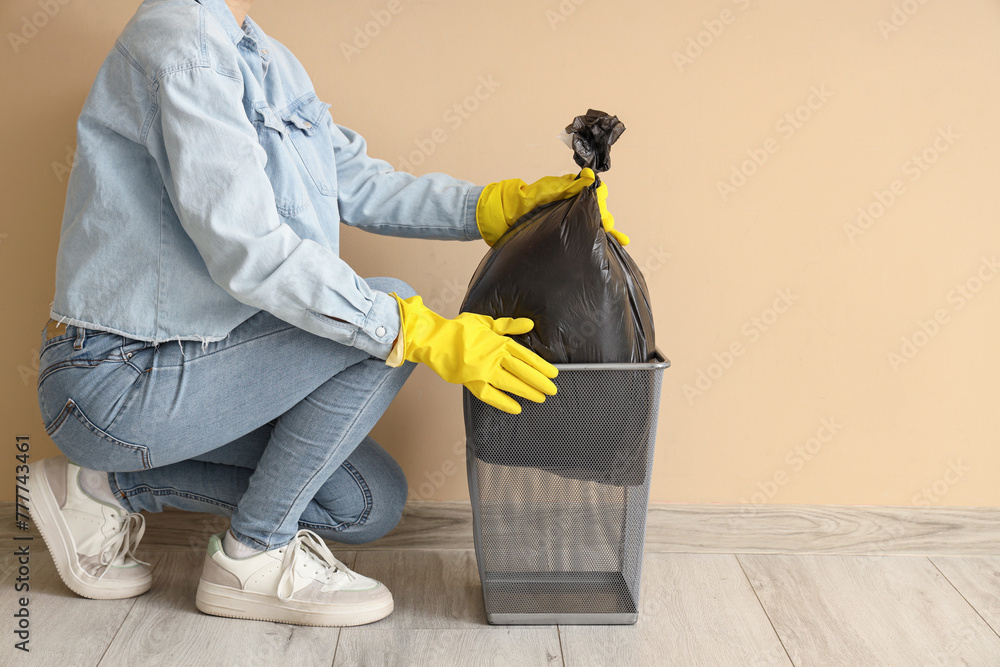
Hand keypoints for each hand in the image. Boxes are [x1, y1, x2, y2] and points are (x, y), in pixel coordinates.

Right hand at [389, 293, 557, 413]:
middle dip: (540, 382)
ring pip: (511, 384)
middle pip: (523, 371)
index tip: (553, 374)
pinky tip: (516, 409)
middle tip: (552, 390)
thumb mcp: (486, 321)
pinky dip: (504, 403)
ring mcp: (484, 371)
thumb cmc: (460, 329)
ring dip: (527, 392)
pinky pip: (491, 396)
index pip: (527, 356)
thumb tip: (529, 324)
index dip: (542, 366)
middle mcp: (495, 357)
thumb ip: (509, 325)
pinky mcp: (472, 382)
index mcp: (500, 342)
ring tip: (540, 398)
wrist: (435, 339)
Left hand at [476, 167, 627, 245]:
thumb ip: (566, 187)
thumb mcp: (544, 192)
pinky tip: (612, 245)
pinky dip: (597, 238)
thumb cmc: (519, 202)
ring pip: (592, 223)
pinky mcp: (561, 233)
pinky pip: (582, 234)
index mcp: (567, 192)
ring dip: (605, 230)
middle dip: (606, 219)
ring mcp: (566, 219)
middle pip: (596, 210)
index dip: (601, 202)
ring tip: (619, 241)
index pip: (593, 193)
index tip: (603, 214)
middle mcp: (569, 205)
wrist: (498, 218)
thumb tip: (589, 177)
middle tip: (611, 231)